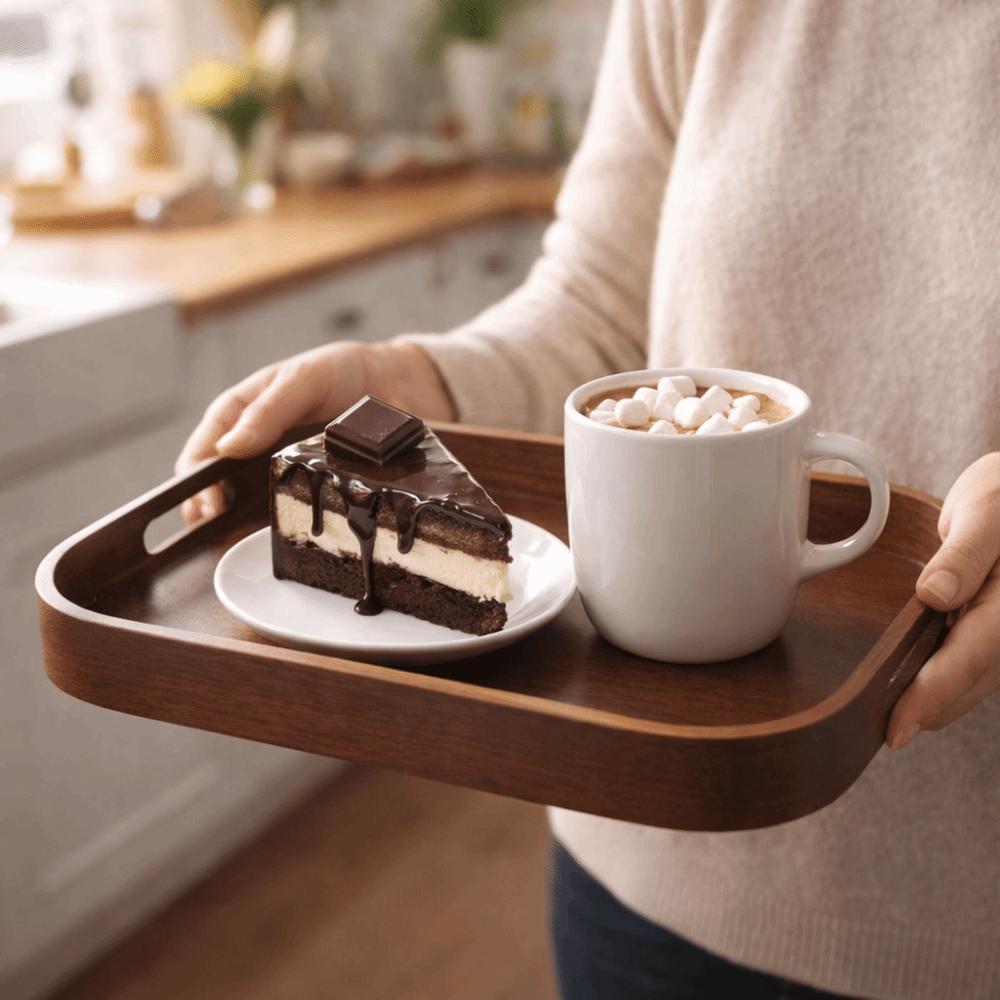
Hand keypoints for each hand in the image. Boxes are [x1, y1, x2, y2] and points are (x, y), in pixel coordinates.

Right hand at [174, 340, 454, 522]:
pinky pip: (295, 511)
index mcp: (243, 413)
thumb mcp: (303, 380)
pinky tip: (285, 543)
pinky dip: (287, 527)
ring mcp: (286, 470)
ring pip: (252, 505)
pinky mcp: (316, 488)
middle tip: (213, 534)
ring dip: (241, 528)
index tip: (205, 505)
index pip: (205, 448)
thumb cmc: (341, 371)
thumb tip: (227, 447)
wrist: (395, 382)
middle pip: (221, 484)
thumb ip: (268, 410)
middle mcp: (259, 446)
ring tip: (236, 548)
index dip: (196, 479)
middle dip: (211, 511)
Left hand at [887, 453, 999, 748]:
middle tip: (874, 732)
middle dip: (926, 709)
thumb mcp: (986, 510)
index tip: (896, 729)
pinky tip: (912, 687)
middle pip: (970, 682)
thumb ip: (963, 554)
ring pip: (973, 682)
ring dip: (935, 700)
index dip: (931, 696)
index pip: (969, 657)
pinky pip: (974, 666)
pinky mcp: (998, 630)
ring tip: (888, 719)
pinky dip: (945, 681)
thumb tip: (934, 596)